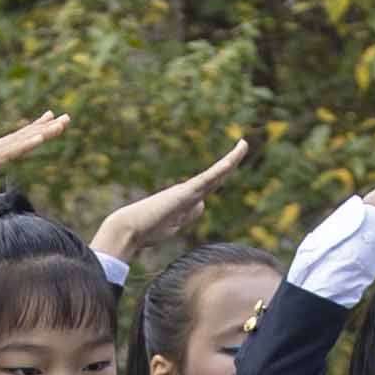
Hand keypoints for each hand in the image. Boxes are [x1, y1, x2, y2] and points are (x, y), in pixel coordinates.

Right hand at [89, 138, 246, 267]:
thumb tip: (203, 204)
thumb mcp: (175, 224)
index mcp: (187, 200)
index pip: (210, 185)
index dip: (222, 174)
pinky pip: (206, 180)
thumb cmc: (148, 230)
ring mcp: (187, 192)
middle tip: (244, 144)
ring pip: (215, 175)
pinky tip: (231, 161)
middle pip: (216, 176)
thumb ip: (189, 214)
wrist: (130, 228)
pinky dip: (220, 170)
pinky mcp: (184, 194)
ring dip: (231, 160)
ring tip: (244, 145)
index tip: (232, 162)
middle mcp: (188, 192)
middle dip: (231, 162)